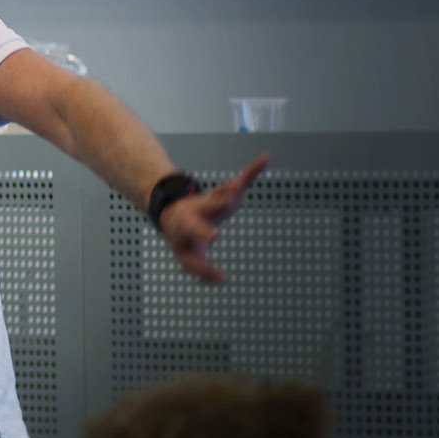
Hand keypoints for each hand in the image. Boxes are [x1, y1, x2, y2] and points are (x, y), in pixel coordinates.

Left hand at [158, 153, 269, 283]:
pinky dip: (254, 169)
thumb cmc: (182, 238)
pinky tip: (266, 158)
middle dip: (222, 202)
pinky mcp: (226, 192)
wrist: (173, 212)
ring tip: (246, 178)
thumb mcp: (186, 259)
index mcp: (189, 225)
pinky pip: (242, 179)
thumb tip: (224, 279)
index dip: (205, 233)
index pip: (197, 230)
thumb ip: (203, 271)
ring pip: (226, 190)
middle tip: (231, 198)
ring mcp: (215, 199)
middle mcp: (202, 209)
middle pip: (213, 205)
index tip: (216, 237)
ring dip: (237, 184)